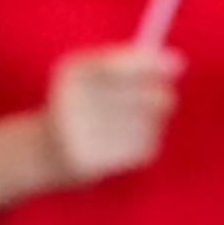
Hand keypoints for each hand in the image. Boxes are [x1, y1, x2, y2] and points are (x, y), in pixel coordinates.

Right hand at [39, 42, 182, 186]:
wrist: (45, 152)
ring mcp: (76, 135)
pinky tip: (126, 143)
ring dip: (151, 121)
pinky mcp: (86, 162)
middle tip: (167, 97)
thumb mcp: (94, 76)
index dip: (150, 64)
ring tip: (136, 122)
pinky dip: (143, 143)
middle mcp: (69, 102)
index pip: (115, 65)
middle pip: (136, 96)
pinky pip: (136, 148)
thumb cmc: (84, 105)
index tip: (178, 63)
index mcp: (70, 75)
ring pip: (142, 124)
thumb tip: (177, 61)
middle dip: (160, 95)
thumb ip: (131, 63)